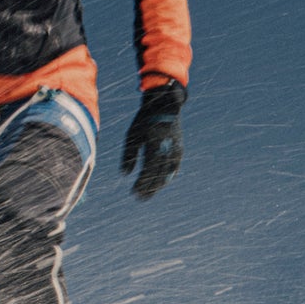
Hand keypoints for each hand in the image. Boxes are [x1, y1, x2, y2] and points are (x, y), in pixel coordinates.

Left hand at [122, 81, 185, 198]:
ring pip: (168, 173)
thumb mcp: (132, 135)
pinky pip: (175, 167)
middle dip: (149, 188)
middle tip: (139, 198)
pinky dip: (168, 177)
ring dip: (158, 185)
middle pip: (159, 175)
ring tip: (148, 194)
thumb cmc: (144, 120)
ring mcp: (176, 149)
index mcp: (155, 145)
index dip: (142, 183)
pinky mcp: (180, 149)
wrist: (164, 105)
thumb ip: (129, 156)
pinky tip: (161, 184)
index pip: (149, 170)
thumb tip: (124, 175)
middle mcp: (167, 149)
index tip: (134, 192)